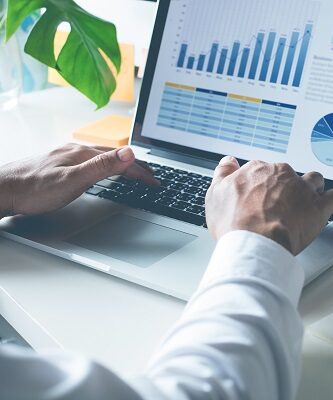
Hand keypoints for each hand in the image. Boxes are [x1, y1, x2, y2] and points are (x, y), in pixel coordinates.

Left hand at [0, 143, 158, 216]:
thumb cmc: (33, 189)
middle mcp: (75, 151)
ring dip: (122, 164)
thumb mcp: (73, 180)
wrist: (2, 190)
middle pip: (114, 156)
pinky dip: (106, 165)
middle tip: (151, 176)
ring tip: (133, 170)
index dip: (141, 173)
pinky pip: (90, 161)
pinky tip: (101, 170)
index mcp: (82, 153)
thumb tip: (128, 152)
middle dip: (136, 166)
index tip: (154, 182)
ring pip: (102, 157)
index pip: (121, 160)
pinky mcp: (59, 164)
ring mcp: (66, 157)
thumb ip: (102, 166)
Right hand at [206, 157, 332, 254]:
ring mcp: (302, 190)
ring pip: (314, 181)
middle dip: (288, 187)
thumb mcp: (215, 194)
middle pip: (290, 175)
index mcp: (259, 171)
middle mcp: (282, 175)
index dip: (265, 184)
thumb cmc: (235, 223)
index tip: (265, 193)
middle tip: (283, 203)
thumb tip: (228, 162)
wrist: (254, 241)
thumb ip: (223, 174)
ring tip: (312, 199)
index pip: (265, 170)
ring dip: (314, 189)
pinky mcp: (318, 208)